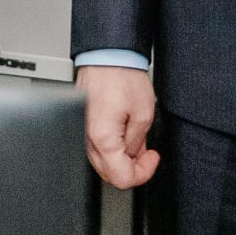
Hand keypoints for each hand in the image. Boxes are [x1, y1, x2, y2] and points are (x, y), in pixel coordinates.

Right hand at [80, 65, 160, 188]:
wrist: (106, 56)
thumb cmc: (122, 77)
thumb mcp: (144, 114)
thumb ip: (138, 143)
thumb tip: (133, 156)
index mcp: (103, 138)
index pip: (121, 178)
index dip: (142, 173)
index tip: (152, 159)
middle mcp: (88, 138)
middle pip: (109, 174)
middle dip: (132, 168)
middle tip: (147, 153)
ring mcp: (83, 132)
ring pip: (102, 162)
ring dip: (122, 159)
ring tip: (137, 140)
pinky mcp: (84, 124)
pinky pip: (97, 147)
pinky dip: (113, 148)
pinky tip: (125, 134)